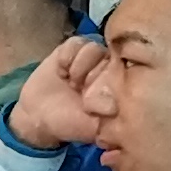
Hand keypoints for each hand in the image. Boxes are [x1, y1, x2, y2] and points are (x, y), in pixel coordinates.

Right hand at [11, 36, 117, 152]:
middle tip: (82, 92)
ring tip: (72, 83)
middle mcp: (110, 69)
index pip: (131, 72)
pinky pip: (76, 42)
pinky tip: (61, 73)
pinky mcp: (71, 49)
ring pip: (95, 48)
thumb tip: (117, 105)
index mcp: (122, 86)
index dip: (116, 82)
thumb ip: (113, 115)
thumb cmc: (70, 123)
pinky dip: (67, 57)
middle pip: (113, 58)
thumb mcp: (96, 128)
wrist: (38, 115)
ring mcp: (91, 58)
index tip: (101, 100)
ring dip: (81, 67)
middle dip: (96, 75)